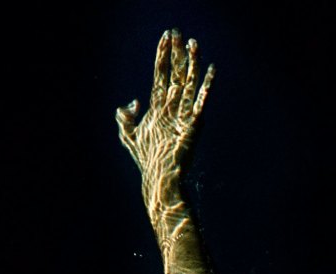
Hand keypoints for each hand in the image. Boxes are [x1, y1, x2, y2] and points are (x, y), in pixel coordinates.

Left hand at [116, 29, 214, 188]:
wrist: (159, 179)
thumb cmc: (146, 160)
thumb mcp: (128, 136)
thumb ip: (124, 117)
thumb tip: (132, 101)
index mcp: (158, 108)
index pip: (160, 75)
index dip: (162, 56)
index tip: (165, 38)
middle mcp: (172, 108)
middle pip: (175, 75)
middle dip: (176, 54)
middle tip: (179, 33)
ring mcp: (183, 115)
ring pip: (188, 84)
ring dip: (192, 63)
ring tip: (194, 44)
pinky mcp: (193, 126)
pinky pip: (200, 102)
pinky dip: (206, 87)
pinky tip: (211, 71)